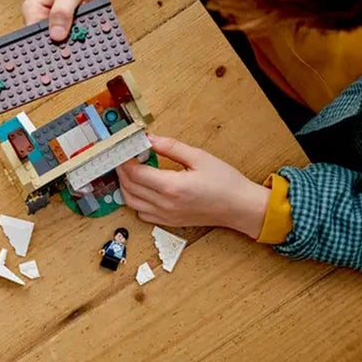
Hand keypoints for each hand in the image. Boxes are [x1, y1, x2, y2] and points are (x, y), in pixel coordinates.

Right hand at [21, 0, 101, 40]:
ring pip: (63, 35)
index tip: (63, 45)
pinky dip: (81, 26)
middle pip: (49, 38)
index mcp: (33, 8)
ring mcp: (53, 16)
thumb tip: (56, 36)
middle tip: (78, 31)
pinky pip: (72, 29)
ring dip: (76, 31)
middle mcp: (40, 14)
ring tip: (84, 19)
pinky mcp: (66, 17)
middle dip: (65, 37)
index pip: (34, 36)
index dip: (49, 43)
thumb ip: (62, 14)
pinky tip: (87, 18)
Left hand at [115, 135, 270, 239]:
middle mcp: (164, 204)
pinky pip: (142, 214)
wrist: (240, 207)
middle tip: (123, 157)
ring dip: (126, 186)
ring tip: (131, 171)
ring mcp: (165, 216)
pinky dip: (136, 201)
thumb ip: (170, 147)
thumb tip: (149, 138)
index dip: (125, 160)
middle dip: (121, 171)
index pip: (135, 173)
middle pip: (129, 187)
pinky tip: (143, 189)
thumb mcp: (199, 157)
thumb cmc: (225, 182)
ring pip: (131, 203)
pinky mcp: (168, 222)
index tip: (124, 150)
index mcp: (171, 187)